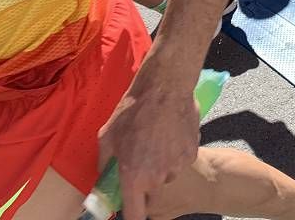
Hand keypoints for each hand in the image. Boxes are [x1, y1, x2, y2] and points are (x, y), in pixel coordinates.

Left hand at [98, 66, 199, 219]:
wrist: (165, 86)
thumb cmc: (132, 109)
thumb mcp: (107, 136)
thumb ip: (104, 165)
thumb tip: (103, 181)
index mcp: (134, 176)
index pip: (135, 215)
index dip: (132, 217)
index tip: (130, 212)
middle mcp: (157, 177)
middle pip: (151, 192)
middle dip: (145, 181)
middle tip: (141, 157)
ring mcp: (177, 166)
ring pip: (167, 175)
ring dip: (161, 165)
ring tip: (157, 140)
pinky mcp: (192, 154)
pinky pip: (181, 161)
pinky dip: (176, 152)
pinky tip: (170, 133)